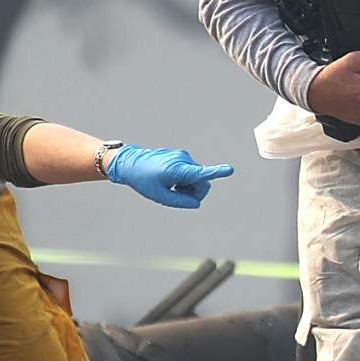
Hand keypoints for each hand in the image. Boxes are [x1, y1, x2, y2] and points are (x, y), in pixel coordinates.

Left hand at [104, 145, 232, 208]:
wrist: (129, 162)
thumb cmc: (143, 179)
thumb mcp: (160, 196)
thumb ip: (180, 202)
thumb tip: (196, 203)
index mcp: (178, 170)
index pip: (201, 173)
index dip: (217, 173)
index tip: (230, 170)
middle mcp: (184, 160)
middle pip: (202, 182)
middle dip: (195, 192)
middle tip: (177, 195)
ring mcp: (182, 157)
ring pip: (197, 177)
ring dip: (188, 186)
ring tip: (170, 186)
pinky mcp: (181, 157)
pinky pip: (190, 172)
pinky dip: (184, 180)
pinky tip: (169, 180)